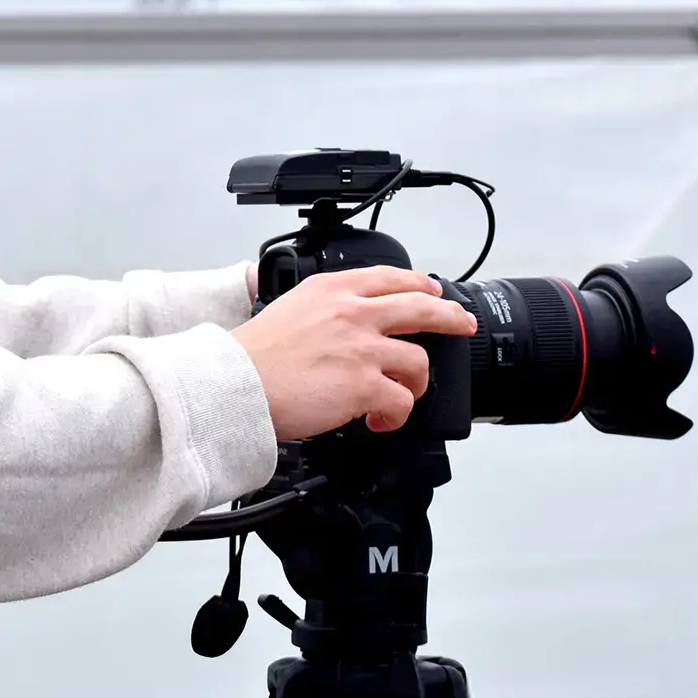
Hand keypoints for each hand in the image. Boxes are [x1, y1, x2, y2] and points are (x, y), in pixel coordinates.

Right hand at [230, 267, 473, 438]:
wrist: (234, 385)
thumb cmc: (252, 357)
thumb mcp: (289, 308)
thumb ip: (324, 309)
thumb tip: (350, 325)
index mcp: (332, 289)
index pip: (389, 277)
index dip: (419, 285)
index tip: (432, 292)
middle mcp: (352, 312)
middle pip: (421, 307)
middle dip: (450, 317)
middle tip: (462, 325)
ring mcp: (362, 348)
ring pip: (419, 361)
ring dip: (415, 383)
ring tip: (402, 395)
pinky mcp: (365, 384)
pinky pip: (402, 400)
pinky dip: (397, 415)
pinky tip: (381, 421)